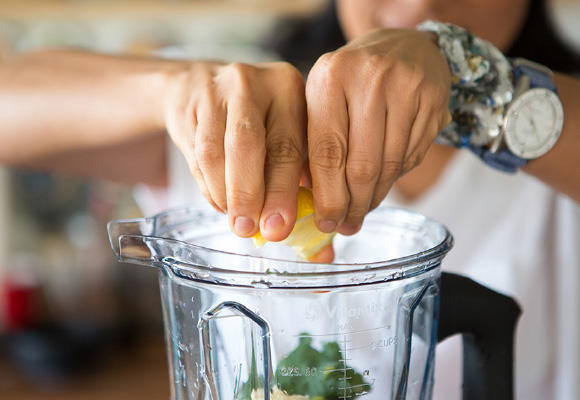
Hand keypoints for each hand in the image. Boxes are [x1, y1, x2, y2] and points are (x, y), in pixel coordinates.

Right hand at [163, 61, 306, 240]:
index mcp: (292, 90)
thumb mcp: (285, 141)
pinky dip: (208, 185)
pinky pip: (195, 152)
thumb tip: (322, 251)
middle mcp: (256, 83)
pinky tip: (221, 202)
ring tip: (236, 222)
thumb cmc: (256, 124)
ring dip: (227, 193)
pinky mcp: (188, 103)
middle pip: (250, 143)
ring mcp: (218, 89)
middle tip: (253, 230)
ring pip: (217, 150)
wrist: (201, 88)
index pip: (291, 143)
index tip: (279, 228)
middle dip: (252, 193)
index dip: (284, 190)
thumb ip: (304, 189)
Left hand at [305, 28, 452, 234]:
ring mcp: (406, 88)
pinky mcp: (433, 101)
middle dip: (352, 205)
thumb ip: (313, 142)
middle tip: (346, 226)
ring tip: (361, 212)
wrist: (403, 46)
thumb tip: (311, 199)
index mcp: (330, 77)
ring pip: (389, 166)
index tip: (326, 222)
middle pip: (362, 165)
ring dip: (374, 198)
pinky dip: (394, 180)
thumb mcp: (323, 98)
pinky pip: (411, 158)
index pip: (328, 152)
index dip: (328, 196)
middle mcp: (369, 79)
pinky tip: (382, 186)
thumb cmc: (352, 80)